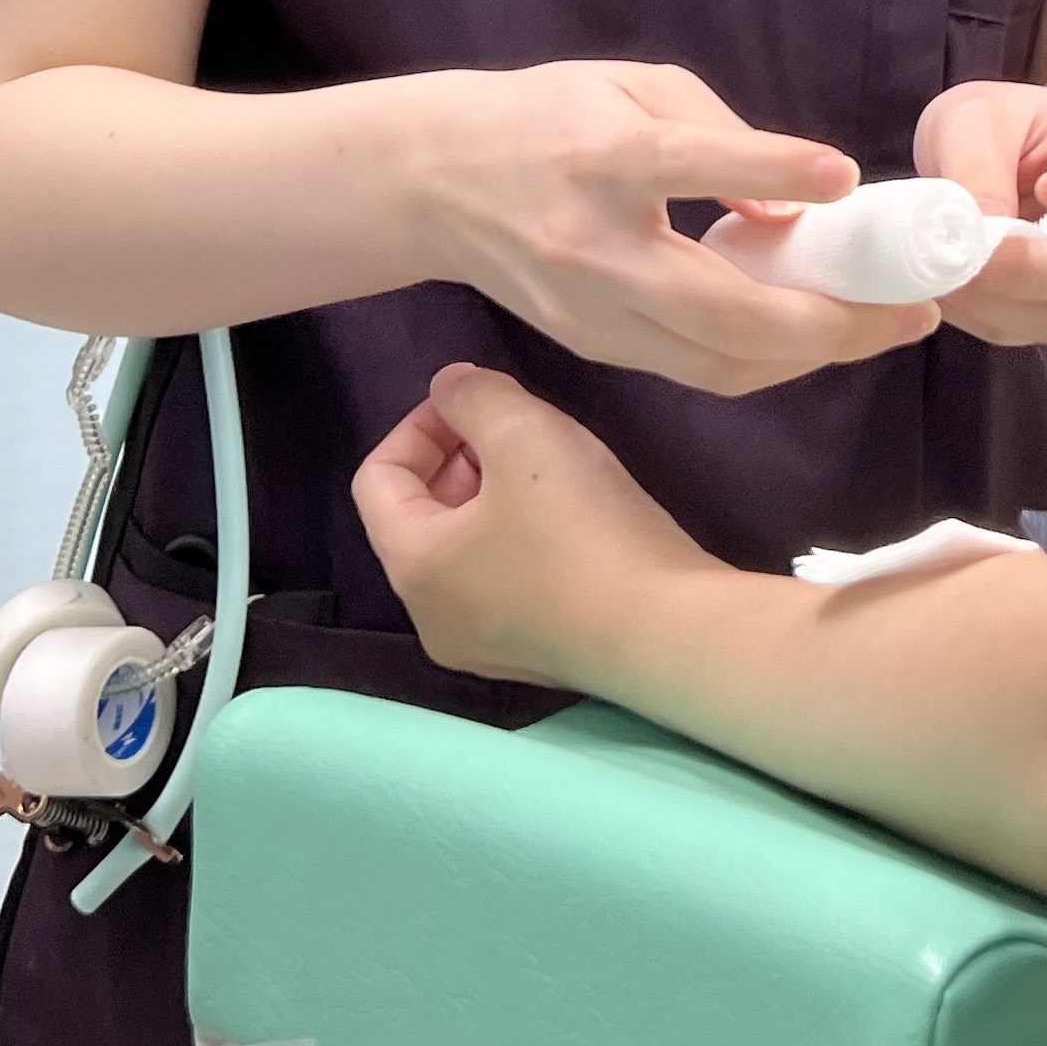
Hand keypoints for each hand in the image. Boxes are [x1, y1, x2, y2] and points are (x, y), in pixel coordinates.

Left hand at [352, 364, 721, 688]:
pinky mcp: (536, 657)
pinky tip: (578, 521)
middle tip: (521, 430)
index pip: (377, 479)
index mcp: (414, 567)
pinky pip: (505, 583)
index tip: (480, 401)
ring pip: (466, 549)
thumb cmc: (583, 530)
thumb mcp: (524, 432)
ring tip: (555, 469)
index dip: (421, 424)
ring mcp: (484, 647)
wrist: (669, 631)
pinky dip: (522, 540)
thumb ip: (474, 396)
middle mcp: (433, 618)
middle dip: (461, 458)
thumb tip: (451, 388)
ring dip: (495, 496)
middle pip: (421, 516)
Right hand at [422, 61, 935, 393]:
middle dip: (829, 322)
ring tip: (884, 330)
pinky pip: (694, 370)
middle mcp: (594, 245)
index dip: (770, 170)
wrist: (434, 182)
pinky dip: (764, 361)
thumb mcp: (632, 85)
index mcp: (602, 156)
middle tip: (912, 308)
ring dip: (810, 355)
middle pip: (720, 308)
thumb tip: (794, 208)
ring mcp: (589, 310)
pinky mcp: (591, 347)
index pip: (691, 165)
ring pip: (715, 362)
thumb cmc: (549, 117)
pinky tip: (814, 337)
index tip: (843, 175)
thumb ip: (719, 132)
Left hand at [909, 79, 1046, 345]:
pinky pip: (1020, 328)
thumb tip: (976, 231)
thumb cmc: (1006, 125)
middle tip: (960, 247)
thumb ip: (979, 161)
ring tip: (933, 258)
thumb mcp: (979, 117)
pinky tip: (941, 279)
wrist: (1002, 159)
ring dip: (986, 293)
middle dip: (1022, 264)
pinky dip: (971, 309)